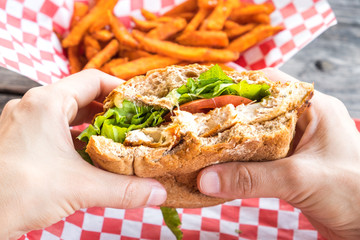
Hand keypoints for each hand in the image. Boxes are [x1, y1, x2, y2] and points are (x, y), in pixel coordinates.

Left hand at [0, 70, 166, 238]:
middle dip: (111, 111)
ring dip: (93, 127)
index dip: (121, 88)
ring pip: (68, 115)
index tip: (141, 102)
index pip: (93, 80)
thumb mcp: (79, 188)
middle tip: (134, 124)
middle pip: (82, 97)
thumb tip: (159, 193)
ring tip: (117, 141)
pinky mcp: (20, 140)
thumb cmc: (17, 191)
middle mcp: (34, 106)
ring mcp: (24, 123)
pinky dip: (76, 140)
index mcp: (47, 103)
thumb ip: (123, 190)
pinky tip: (90, 157)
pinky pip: (55, 131)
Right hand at [197, 68, 359, 239]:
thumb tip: (206, 179)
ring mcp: (295, 143)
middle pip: (257, 109)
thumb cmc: (354, 193)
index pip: (269, 83)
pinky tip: (219, 165)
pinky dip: (238, 160)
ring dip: (230, 139)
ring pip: (255, 134)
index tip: (206, 93)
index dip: (236, 84)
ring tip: (200, 140)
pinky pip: (258, 156)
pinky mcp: (289, 164)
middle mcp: (303, 121)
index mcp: (313, 108)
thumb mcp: (300, 179)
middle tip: (195, 118)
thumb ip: (252, 178)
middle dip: (227, 113)